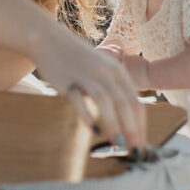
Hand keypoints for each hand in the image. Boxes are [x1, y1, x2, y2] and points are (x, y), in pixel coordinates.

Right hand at [32, 35, 145, 149]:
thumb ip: (114, 90)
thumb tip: (127, 120)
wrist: (49, 39)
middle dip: (132, 129)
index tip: (140, 145)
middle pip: (124, 103)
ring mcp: (86, 75)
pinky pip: (79, 99)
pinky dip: (88, 115)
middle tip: (134, 151)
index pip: (135, 102)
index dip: (140, 125)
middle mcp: (105, 72)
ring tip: (119, 145)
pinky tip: (93, 130)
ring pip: (106, 101)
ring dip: (114, 125)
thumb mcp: (102, 69)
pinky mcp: (67, 81)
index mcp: (117, 71)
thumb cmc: (78, 59)